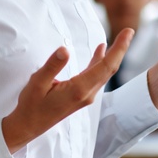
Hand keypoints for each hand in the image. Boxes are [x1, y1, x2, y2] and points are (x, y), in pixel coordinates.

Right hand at [1, 29, 132, 150]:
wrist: (28, 126)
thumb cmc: (31, 105)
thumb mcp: (37, 82)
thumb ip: (52, 66)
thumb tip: (65, 49)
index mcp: (79, 89)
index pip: (105, 66)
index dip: (118, 48)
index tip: (128, 33)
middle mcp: (87, 94)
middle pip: (109, 69)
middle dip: (120, 49)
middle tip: (129, 31)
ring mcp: (85, 96)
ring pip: (104, 73)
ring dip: (112, 55)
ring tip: (120, 38)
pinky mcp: (81, 96)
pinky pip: (96, 76)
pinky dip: (101, 62)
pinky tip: (100, 51)